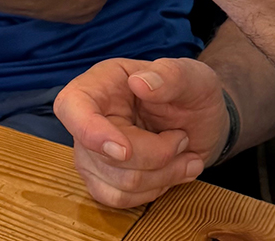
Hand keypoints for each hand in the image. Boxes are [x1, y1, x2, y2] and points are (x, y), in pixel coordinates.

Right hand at [54, 57, 228, 207]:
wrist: (202, 120)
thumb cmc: (192, 91)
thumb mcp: (192, 76)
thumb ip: (169, 75)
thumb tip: (139, 83)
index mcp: (102, 82)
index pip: (72, 106)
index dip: (90, 132)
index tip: (124, 150)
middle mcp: (89, 116)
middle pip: (104, 156)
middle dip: (155, 155)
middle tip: (183, 139)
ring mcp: (92, 151)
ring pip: (116, 183)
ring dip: (161, 176)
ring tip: (186, 156)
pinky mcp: (104, 177)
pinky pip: (118, 199)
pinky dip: (152, 191)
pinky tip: (173, 172)